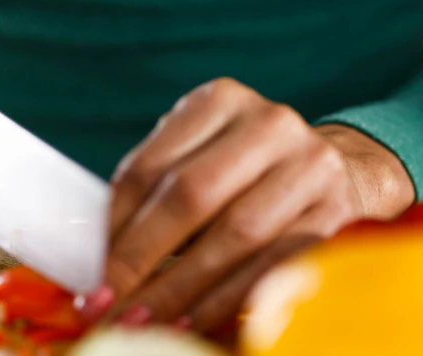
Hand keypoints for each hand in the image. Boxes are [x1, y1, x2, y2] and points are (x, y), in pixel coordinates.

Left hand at [102, 77, 413, 331]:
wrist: (335, 170)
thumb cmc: (241, 171)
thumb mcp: (196, 157)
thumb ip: (149, 192)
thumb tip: (93, 255)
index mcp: (218, 101)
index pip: (149, 167)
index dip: (113, 224)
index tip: (87, 269)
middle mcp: (268, 125)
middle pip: (190, 197)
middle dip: (140, 257)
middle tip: (105, 300)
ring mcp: (309, 166)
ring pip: (234, 236)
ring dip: (180, 287)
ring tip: (141, 319)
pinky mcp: (334, 214)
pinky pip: (273, 266)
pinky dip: (227, 299)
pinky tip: (191, 322)